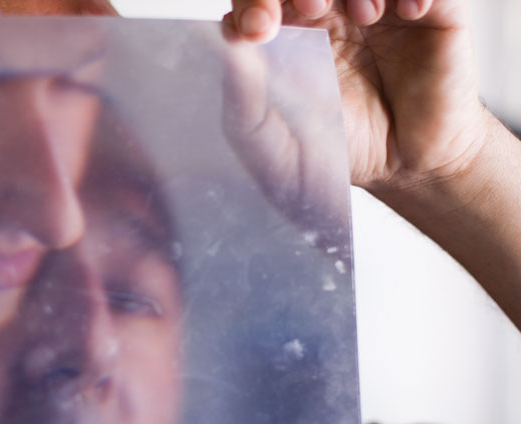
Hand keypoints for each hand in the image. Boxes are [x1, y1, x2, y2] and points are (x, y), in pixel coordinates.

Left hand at [225, 0, 489, 194]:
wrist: (403, 172)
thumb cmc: (333, 156)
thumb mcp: (272, 144)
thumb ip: (243, 98)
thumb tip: (226, 42)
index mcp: (283, 35)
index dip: (254, 0)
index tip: (258, 29)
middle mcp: (327, 11)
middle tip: (313, 7)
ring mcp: (377, 6)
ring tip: (366, 17)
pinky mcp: (431, 11)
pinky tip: (411, 13)